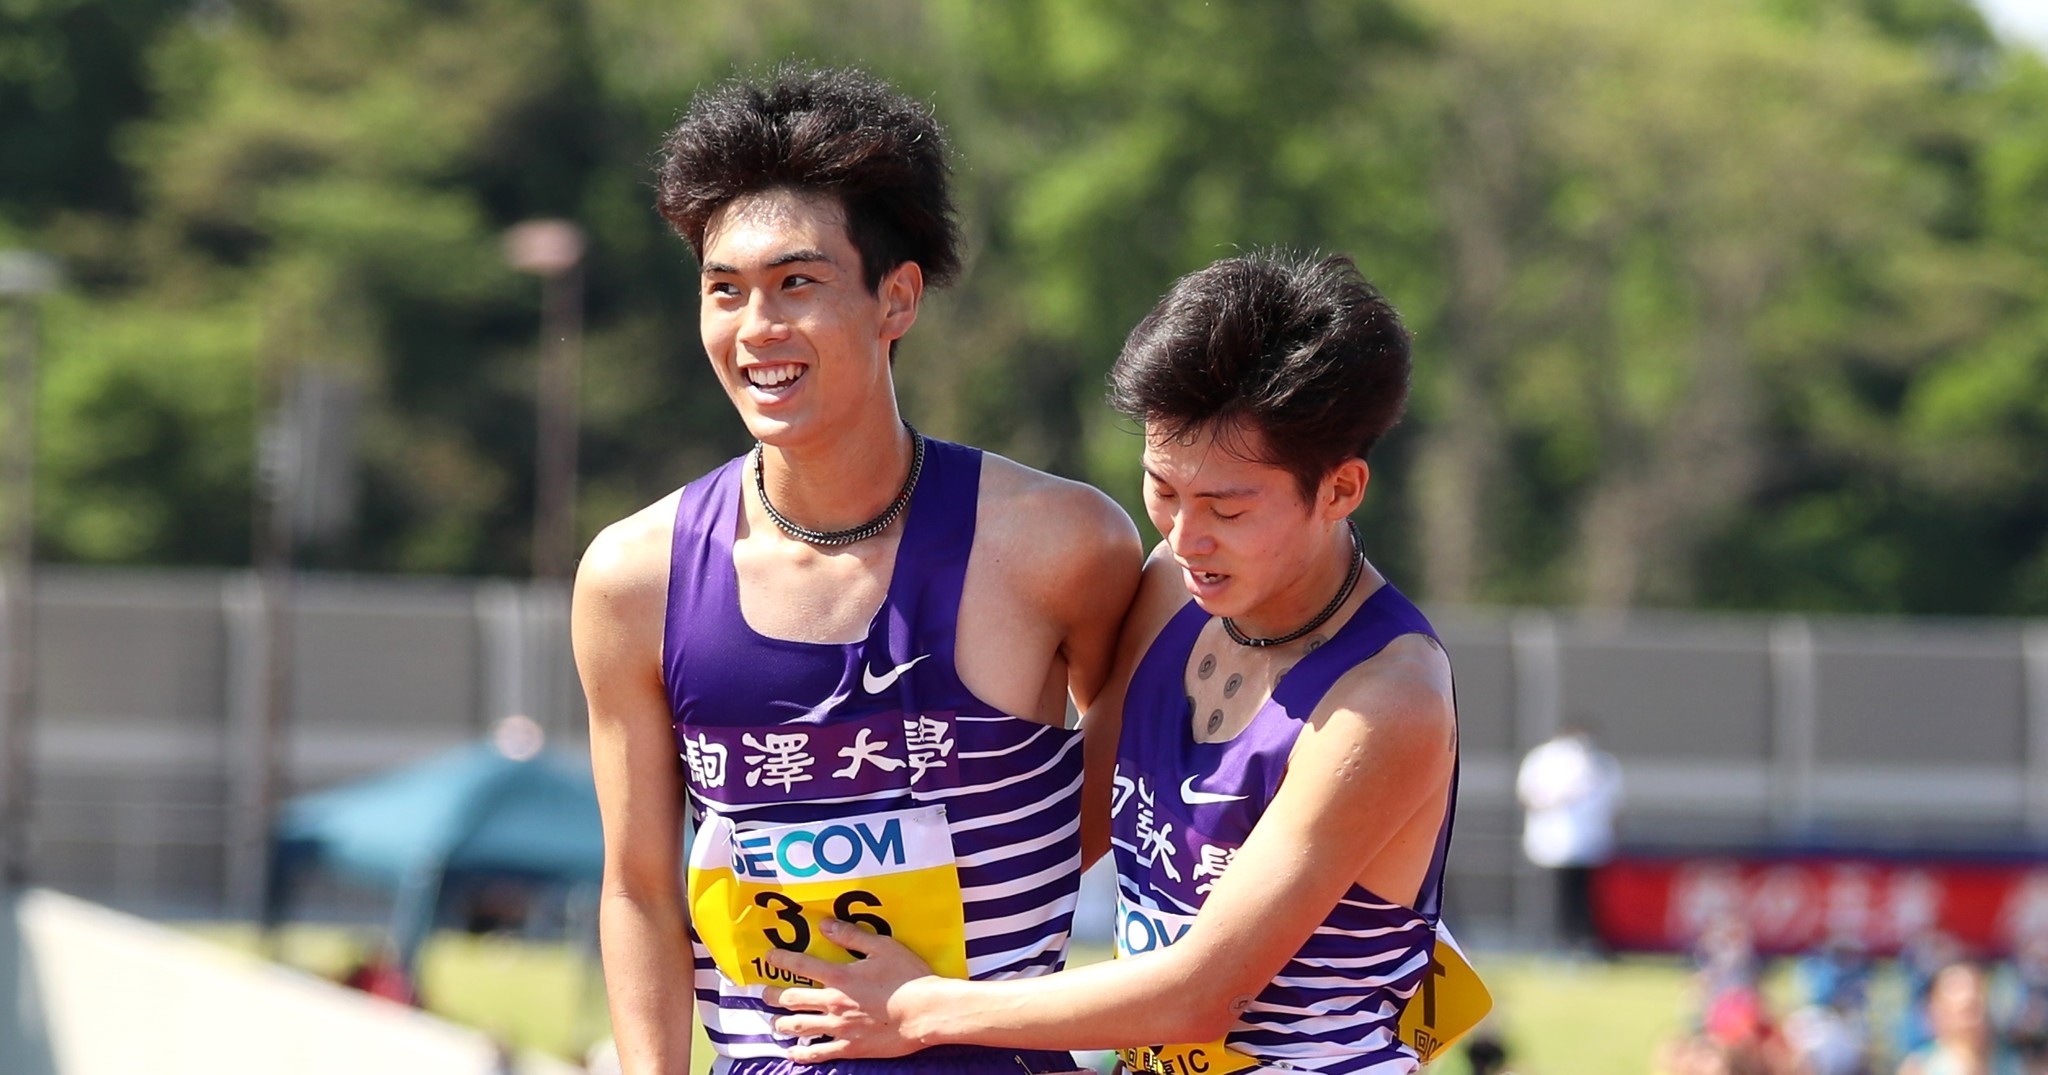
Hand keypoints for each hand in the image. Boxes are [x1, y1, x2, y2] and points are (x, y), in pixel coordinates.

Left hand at [761, 918, 943, 1061]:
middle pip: (793, 999)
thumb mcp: (883, 947)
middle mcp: (833, 1002)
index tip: (768, 958)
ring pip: (800, 1027)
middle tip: (765, 995)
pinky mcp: (851, 1047)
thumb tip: (825, 924)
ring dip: (782, 1024)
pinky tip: (792, 1054)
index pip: (801, 966)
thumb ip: (852, 936)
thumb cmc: (908, 978)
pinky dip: (802, 1055)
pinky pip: (819, 1053)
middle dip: (774, 996)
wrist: (925, 1013)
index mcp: (840, 976)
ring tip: (774, 1023)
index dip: (781, 960)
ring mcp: (840, 1028)